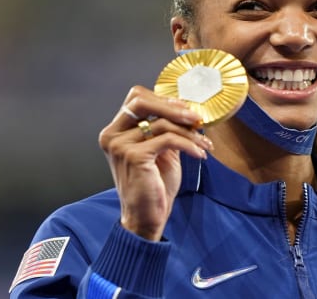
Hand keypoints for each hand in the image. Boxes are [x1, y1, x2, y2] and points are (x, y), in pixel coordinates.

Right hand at [98, 86, 211, 240]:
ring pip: (161, 123)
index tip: (185, 109)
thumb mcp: (161, 151)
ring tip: (204, 143)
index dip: (162, 99)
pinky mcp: (134, 156)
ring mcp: (120, 145)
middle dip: (173, 107)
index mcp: (115, 131)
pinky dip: (189, 145)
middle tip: (196, 118)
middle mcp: (112, 135)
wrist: (146, 217)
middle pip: (142, 101)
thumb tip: (187, 109)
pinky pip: (168, 139)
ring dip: (189, 132)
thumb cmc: (154, 185)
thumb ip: (166, 129)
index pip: (136, 98)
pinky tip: (200, 154)